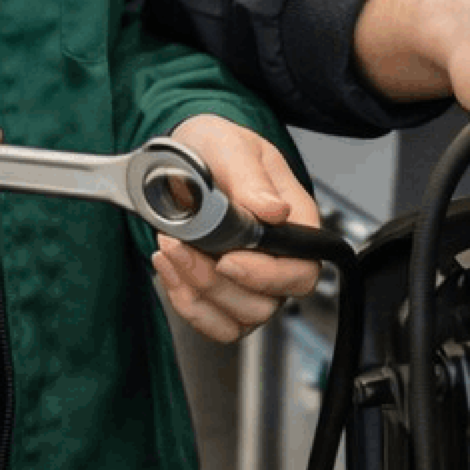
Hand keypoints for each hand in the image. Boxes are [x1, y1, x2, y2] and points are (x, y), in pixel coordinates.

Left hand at [151, 114, 322, 344]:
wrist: (183, 157)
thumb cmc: (217, 149)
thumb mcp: (232, 148)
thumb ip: (252, 179)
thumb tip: (276, 210)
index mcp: (295, 224)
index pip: (300, 272)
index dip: (267, 276)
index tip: (227, 259)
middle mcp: (278, 260)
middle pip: (265, 303)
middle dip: (216, 282)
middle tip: (182, 244)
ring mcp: (251, 283)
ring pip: (237, 319)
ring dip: (196, 291)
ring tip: (170, 249)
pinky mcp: (222, 295)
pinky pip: (211, 321)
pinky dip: (184, 301)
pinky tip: (169, 265)